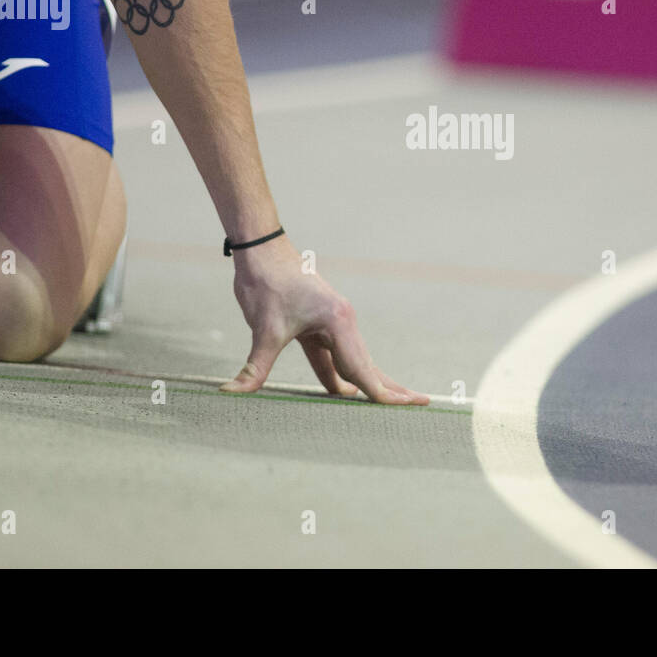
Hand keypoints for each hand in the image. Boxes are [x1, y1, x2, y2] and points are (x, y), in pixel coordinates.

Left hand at [220, 236, 428, 404]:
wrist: (262, 250)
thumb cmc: (268, 283)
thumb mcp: (264, 329)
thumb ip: (255, 367)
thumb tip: (232, 393)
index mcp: (338, 323)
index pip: (362, 369)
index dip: (381, 393)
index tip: (404, 406)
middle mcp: (343, 323)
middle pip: (370, 365)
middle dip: (394, 388)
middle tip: (424, 404)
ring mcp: (334, 324)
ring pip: (355, 362)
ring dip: (371, 383)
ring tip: (396, 402)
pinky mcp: (319, 325)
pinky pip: (335, 357)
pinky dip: (342, 376)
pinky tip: (345, 394)